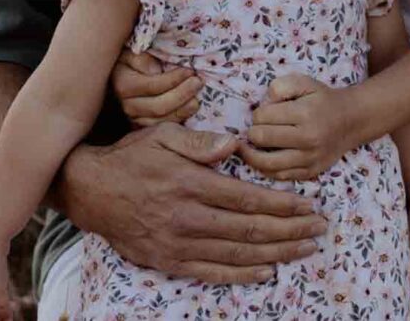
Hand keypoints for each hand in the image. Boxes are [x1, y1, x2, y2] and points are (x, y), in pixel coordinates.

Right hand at [57, 122, 324, 282]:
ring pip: (238, 254)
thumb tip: (234, 144)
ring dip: (276, 253)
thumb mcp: (162, 135)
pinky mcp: (170, 262)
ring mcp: (179, 244)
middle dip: (290, 230)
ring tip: (303, 249)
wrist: (91, 192)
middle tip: (318, 229)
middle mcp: (188, 217)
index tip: (309, 206)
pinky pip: (213, 272)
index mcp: (190, 183)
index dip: (283, 204)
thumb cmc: (131, 158)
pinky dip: (243, 275)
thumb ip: (200, 141)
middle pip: (250, 229)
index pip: (248, 198)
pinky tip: (266, 272)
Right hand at [113, 50, 199, 126]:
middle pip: (159, 107)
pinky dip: (178, 120)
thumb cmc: (130, 60)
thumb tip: (156, 71)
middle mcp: (127, 105)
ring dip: (183, 110)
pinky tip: (189, 109)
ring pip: (161, 121)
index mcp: (123, 85)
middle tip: (198, 83)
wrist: (121, 74)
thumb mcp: (133, 52)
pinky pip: (162, 128)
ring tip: (197, 98)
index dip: (174, 80)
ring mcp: (134, 119)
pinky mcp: (143, 126)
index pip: (153, 86)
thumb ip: (142, 59)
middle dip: (182, 95)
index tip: (190, 71)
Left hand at [243, 73, 362, 181]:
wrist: (351, 121)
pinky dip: (266, 169)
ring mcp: (310, 159)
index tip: (263, 114)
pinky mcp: (310, 172)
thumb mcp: (304, 82)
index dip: (257, 114)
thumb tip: (263, 104)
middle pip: (261, 138)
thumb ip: (280, 86)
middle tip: (256, 129)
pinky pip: (279, 176)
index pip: (262, 117)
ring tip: (249, 147)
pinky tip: (264, 158)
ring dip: (252, 154)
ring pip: (266, 163)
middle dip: (253, 132)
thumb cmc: (322, 99)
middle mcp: (308, 138)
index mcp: (304, 113)